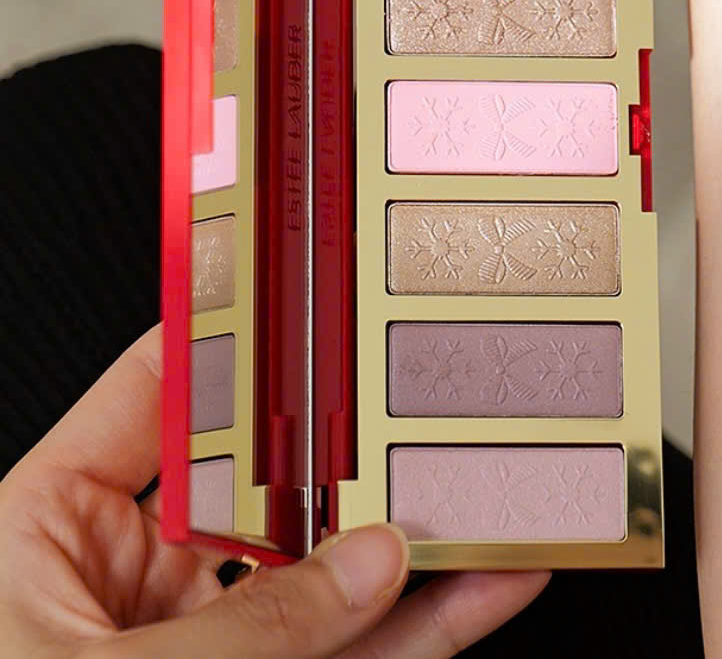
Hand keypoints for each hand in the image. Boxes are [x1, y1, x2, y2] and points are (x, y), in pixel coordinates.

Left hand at [0, 326, 546, 657]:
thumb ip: (254, 628)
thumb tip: (373, 563)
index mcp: (39, 535)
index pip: (148, 395)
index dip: (233, 331)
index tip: (315, 284)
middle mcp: (117, 588)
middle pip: (255, 485)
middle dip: (349, 446)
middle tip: (430, 397)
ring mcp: (185, 658)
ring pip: (317, 582)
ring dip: (411, 542)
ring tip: (492, 489)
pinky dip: (417, 633)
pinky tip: (480, 589)